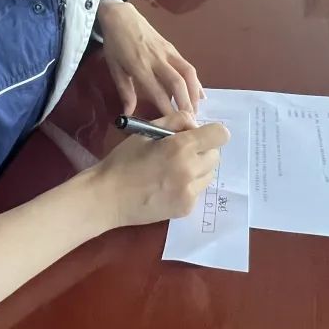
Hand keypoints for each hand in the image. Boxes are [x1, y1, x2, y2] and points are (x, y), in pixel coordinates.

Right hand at [90, 111, 227, 227]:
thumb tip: (195, 124)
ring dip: (198, 169)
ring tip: (174, 170)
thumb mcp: (146, 131)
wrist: (108, 197)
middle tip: (180, 152)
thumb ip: (175, 120)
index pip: (220, 135)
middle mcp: (190, 169)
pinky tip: (168, 186)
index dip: (210, 132)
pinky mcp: (186, 208)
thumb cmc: (124, 160)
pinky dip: (188, 186)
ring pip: (209, 174)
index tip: (195, 136)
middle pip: (216, 155)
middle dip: (202, 150)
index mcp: (180, 146)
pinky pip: (198, 191)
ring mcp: (190, 192)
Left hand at [97, 1, 202, 114]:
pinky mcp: (173, 48)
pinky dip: (196, 81)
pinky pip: (188, 66)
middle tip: (190, 122)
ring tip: (196, 110)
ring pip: (188, 74)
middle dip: (186, 104)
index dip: (167, 110)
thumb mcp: (114, 68)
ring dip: (195, 93)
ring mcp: (167, 52)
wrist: (121, 17)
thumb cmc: (115, 44)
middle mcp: (157, 60)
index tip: (173, 125)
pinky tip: (200, 94)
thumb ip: (125, 91)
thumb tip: (128, 114)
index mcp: (140, 67)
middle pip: (178, 84)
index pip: (158, 92)